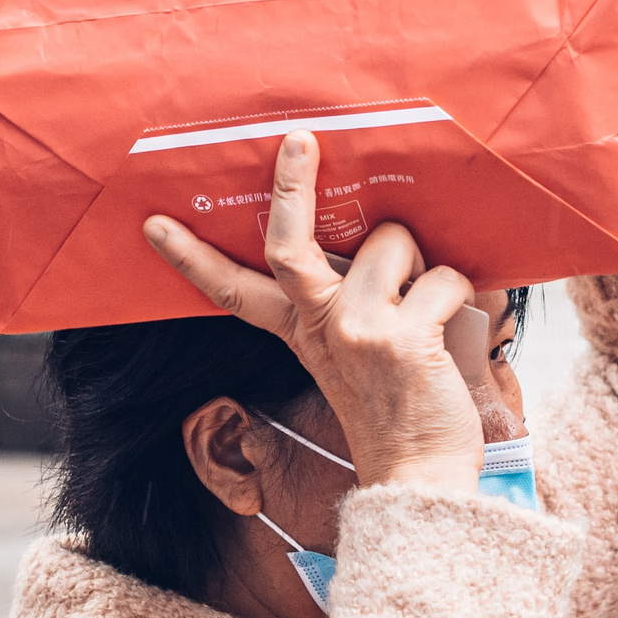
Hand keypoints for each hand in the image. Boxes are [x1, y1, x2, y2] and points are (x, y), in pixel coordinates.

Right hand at [145, 133, 482, 493]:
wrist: (420, 475)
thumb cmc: (398, 411)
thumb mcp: (351, 358)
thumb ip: (348, 305)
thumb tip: (377, 237)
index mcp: (302, 333)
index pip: (234, 291)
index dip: (193, 258)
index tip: (155, 226)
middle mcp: (321, 327)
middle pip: (290, 243)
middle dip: (293, 185)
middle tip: (299, 141)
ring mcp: (357, 330)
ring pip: (394, 243)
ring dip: (424, 266)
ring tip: (429, 310)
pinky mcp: (402, 337)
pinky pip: (443, 278)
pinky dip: (461, 295)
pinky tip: (454, 331)